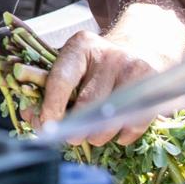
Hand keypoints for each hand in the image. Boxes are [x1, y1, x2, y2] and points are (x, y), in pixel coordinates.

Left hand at [32, 31, 176, 145]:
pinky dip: (124, 135)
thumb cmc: (98, 62)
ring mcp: (133, 69)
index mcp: (81, 46)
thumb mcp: (73, 63)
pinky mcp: (153, 85)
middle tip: (71, 138)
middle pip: (88, 102)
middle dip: (76, 127)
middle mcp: (108, 55)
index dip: (52, 106)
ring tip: (93, 136)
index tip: (45, 124)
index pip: (61, 79)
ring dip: (99, 135)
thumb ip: (48, 87)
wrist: (142, 47)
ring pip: (112, 116)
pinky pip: (136, 121)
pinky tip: (117, 133)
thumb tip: (31, 116)